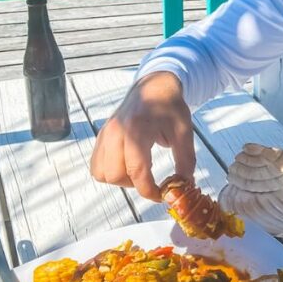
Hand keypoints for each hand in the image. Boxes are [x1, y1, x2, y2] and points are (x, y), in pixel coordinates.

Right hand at [89, 71, 195, 201]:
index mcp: (138, 129)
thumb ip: (186, 161)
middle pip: (115, 175)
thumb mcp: (185, 133)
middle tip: (151, 180)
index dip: (149, 190)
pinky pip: (96, 164)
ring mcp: (105, 133)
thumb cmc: (170, 107)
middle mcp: (116, 132)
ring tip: (138, 172)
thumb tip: (184, 186)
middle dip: (134, 185)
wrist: (154, 86)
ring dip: (120, 180)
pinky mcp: (101, 135)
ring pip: (101, 173)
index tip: (161, 195)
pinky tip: (126, 166)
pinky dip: (108, 172)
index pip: (137, 170)